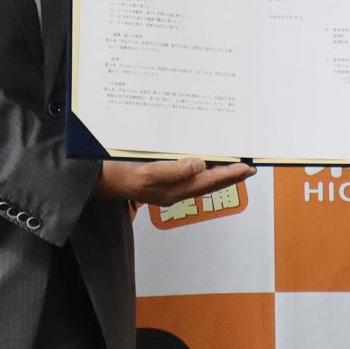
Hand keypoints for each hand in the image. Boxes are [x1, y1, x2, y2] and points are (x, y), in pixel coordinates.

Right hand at [97, 157, 254, 207]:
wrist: (100, 180)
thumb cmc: (122, 177)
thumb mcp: (148, 174)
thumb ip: (175, 171)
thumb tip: (201, 164)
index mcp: (175, 190)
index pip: (210, 182)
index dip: (230, 175)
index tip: (248, 167)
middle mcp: (175, 189)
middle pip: (209, 182)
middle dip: (230, 174)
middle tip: (249, 167)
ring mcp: (168, 184)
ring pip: (200, 178)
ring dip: (217, 170)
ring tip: (234, 163)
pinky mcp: (160, 176)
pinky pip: (187, 172)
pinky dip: (200, 165)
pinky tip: (203, 158)